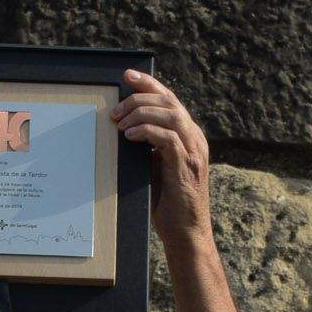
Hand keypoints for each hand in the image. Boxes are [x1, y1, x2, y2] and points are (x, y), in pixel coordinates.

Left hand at [113, 70, 211, 250]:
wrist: (186, 235)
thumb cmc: (168, 205)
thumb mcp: (155, 169)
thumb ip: (148, 149)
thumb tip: (123, 131)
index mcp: (189, 137)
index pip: (170, 101)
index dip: (150, 85)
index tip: (127, 76)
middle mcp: (195, 140)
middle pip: (169, 102)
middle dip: (139, 99)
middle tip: (115, 111)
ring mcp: (194, 152)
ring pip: (170, 115)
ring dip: (141, 114)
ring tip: (120, 123)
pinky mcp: (186, 167)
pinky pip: (168, 138)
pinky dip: (147, 132)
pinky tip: (130, 137)